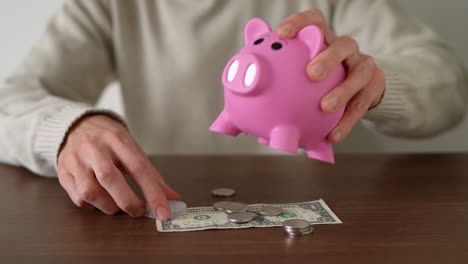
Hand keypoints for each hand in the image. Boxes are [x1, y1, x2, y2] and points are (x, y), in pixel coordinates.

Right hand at [57, 115, 180, 219]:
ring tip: (118, 205)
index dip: (153, 193)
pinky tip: (100, 198)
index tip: (164, 212)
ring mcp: (76, 160)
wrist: (76, 125)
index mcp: (118, 138)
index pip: (139, 168)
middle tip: (139, 211)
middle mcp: (94, 148)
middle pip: (111, 179)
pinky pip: (78, 198)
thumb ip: (152, 175)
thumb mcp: (132, 149)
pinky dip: (93, 205)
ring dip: (109, 206)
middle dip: (129, 202)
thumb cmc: (110, 141)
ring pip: (90, 192)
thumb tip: (172, 199)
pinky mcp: (63, 172)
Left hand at [276, 9, 385, 143]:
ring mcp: (364, 66)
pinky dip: (347, 121)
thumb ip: (274, 73)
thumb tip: (238, 84)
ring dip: (343, 91)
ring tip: (326, 107)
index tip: (282, 33)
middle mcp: (347, 49)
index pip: (315, 21)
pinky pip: (363, 105)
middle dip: (327, 57)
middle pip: (343, 44)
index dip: (300, 22)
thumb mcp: (299, 72)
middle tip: (311, 74)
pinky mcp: (375, 86)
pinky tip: (332, 136)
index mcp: (324, 40)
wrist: (357, 90)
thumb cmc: (319, 80)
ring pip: (359, 74)